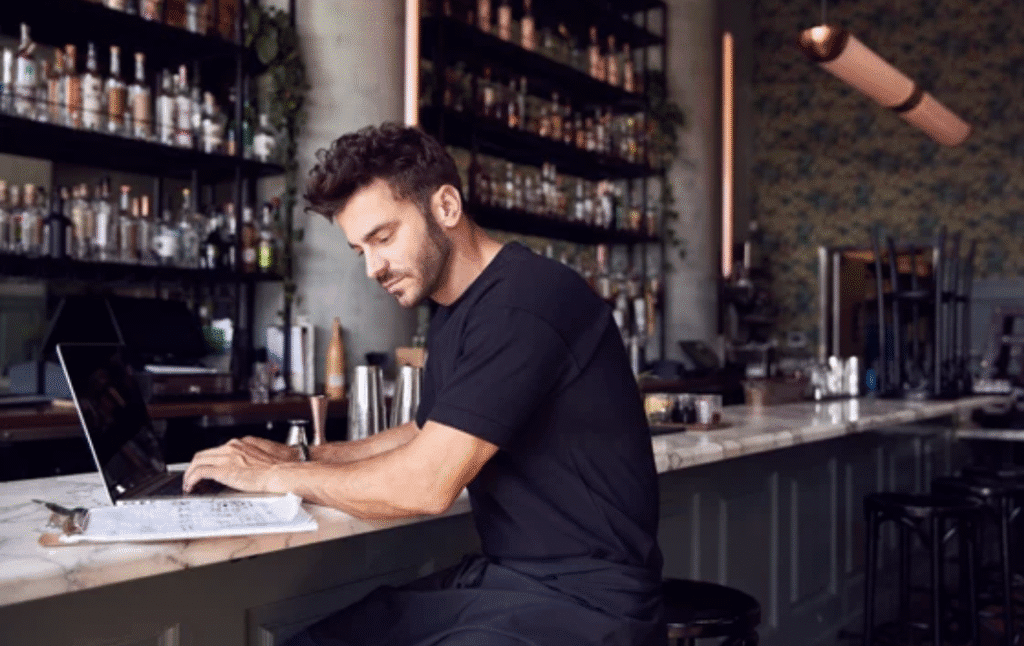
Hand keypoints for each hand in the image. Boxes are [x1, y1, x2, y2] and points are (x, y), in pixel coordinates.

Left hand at [182, 437, 297, 492]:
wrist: (282, 473)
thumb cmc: (280, 468)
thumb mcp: (266, 456)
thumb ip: (255, 458)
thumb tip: (253, 466)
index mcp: (242, 443)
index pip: (218, 449)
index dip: (210, 459)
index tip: (208, 467)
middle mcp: (232, 447)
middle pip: (204, 453)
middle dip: (195, 465)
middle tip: (192, 476)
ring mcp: (226, 457)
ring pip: (198, 461)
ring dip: (190, 472)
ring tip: (189, 483)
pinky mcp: (222, 470)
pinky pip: (200, 472)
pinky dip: (191, 479)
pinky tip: (190, 486)